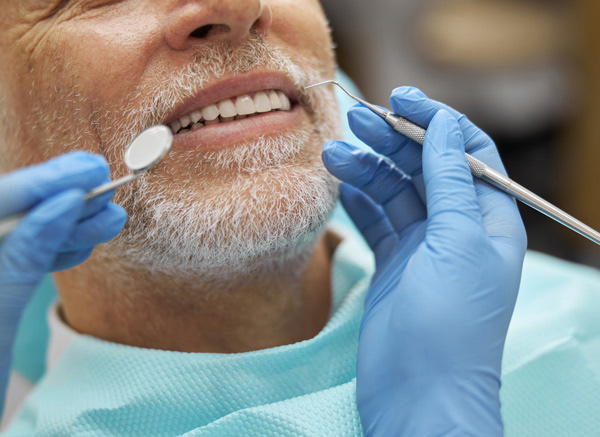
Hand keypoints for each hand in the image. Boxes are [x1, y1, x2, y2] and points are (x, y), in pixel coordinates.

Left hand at [0, 152, 126, 416]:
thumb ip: (23, 254)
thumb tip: (62, 202)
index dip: (39, 182)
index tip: (87, 171)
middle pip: (8, 214)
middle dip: (58, 198)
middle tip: (104, 182)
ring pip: (20, 237)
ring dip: (65, 225)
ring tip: (109, 217)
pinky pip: (21, 261)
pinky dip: (54, 252)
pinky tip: (84, 243)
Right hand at [322, 87, 526, 435]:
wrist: (419, 396)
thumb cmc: (450, 323)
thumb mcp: (460, 242)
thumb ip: (452, 180)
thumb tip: (444, 124)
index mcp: (488, 218)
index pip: (466, 152)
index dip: (436, 121)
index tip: (399, 100)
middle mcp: (457, 228)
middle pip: (424, 167)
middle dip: (393, 141)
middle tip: (355, 120)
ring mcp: (423, 247)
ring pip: (395, 192)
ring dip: (367, 170)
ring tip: (334, 155)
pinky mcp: (393, 265)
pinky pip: (376, 221)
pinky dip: (359, 200)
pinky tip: (340, 184)